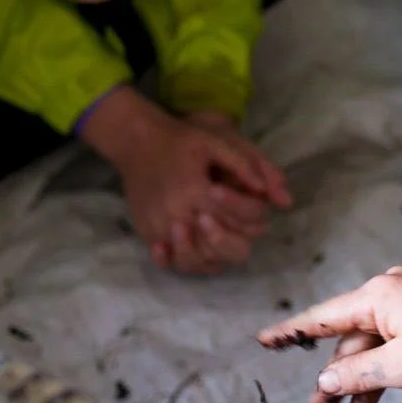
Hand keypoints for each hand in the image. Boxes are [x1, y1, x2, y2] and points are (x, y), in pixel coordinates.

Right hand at [82, 88, 290, 272]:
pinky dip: (188, 261)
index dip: (250, 213)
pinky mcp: (146, 233)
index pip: (234, 218)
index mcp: (195, 192)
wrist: (138, 142)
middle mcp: (175, 214)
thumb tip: (263, 190)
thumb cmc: (182, 141)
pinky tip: (198, 249)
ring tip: (219, 237)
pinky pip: (169, 261)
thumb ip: (243, 165)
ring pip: (193, 261)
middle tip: (236, 225)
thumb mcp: (217, 143)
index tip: (251, 201)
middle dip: (233, 239)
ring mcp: (158, 227)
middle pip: (215, 247)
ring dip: (213, 254)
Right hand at [260, 268, 401, 402]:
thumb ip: (358, 374)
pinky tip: (380, 397)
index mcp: (378, 296)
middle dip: (335, 378)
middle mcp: (391, 289)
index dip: (291, 333)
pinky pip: (398, 338)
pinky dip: (388, 366)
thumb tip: (326, 377)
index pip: (322, 318)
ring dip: (363, 378)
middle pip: (350, 338)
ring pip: (375, 342)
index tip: (263, 340)